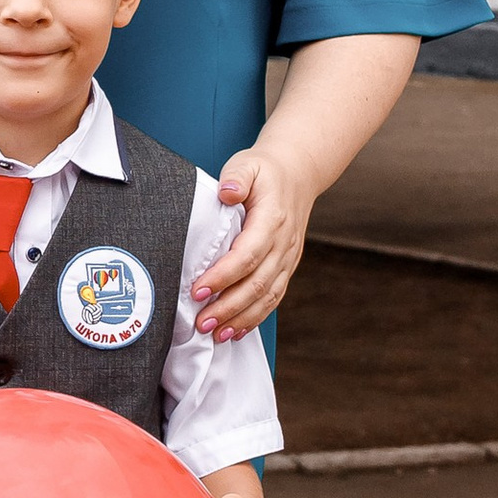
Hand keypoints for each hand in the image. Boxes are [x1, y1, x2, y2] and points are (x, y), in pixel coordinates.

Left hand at [195, 143, 311, 340]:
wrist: (299, 173)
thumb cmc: (266, 171)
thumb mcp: (248, 163)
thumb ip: (237, 176)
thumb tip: (227, 192)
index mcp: (272, 219)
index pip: (247, 254)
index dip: (223, 276)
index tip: (198, 290)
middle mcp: (283, 243)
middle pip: (256, 283)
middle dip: (228, 307)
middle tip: (201, 322)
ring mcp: (287, 258)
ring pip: (267, 296)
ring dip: (241, 319)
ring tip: (216, 334)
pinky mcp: (286, 266)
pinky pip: (274, 297)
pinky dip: (256, 317)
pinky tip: (236, 331)